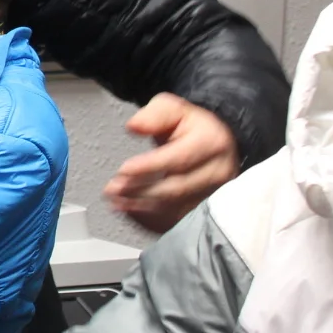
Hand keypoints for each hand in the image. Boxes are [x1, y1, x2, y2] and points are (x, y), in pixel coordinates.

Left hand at [105, 93, 240, 231]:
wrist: (214, 142)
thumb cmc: (189, 126)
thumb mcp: (171, 109)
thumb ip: (153, 116)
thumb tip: (134, 126)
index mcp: (213, 143)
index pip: (178, 160)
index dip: (149, 167)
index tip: (123, 170)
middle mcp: (219, 173)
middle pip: (176, 189)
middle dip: (140, 191)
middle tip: (112, 189)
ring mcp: (216, 196)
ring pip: (176, 210)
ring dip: (142, 209)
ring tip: (116, 202)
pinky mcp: (207, 212)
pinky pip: (178, 223)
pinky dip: (151, 221)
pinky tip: (130, 213)